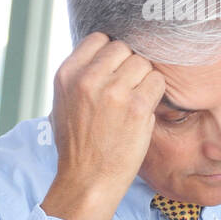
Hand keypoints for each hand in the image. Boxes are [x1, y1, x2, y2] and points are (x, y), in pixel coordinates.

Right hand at [41, 33, 166, 219]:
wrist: (87, 180)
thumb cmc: (78, 144)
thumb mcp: (63, 103)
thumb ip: (81, 76)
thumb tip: (105, 53)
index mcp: (67, 74)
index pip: (99, 39)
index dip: (111, 53)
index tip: (114, 70)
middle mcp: (88, 78)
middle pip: (123, 48)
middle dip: (129, 65)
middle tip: (128, 88)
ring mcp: (113, 91)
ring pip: (142, 62)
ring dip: (144, 79)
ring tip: (135, 100)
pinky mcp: (136, 106)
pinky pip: (157, 81)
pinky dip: (155, 93)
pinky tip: (144, 109)